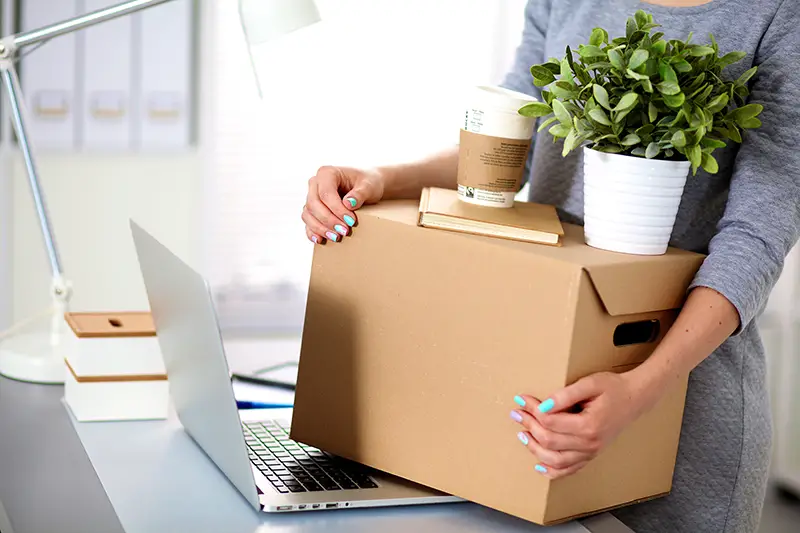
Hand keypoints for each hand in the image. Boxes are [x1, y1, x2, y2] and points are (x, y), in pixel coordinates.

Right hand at [302, 165, 385, 243]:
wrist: (366, 187)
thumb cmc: (368, 183)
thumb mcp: (369, 186)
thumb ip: (360, 193)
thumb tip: (349, 204)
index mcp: (327, 173)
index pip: (326, 193)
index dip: (337, 209)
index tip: (351, 221)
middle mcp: (315, 183)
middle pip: (314, 204)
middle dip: (329, 220)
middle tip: (345, 231)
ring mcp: (312, 196)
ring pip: (308, 214)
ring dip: (320, 228)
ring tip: (337, 237)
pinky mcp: (313, 209)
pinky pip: (308, 221)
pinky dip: (312, 231)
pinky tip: (320, 240)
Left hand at [510, 370, 659, 479]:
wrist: (634, 399)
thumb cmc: (613, 388)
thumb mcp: (589, 383)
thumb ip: (565, 395)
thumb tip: (543, 405)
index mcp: (589, 425)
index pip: (550, 422)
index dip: (532, 410)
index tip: (521, 399)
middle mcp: (590, 443)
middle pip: (549, 441)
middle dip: (529, 426)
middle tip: (517, 413)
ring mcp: (590, 452)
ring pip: (555, 460)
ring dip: (534, 449)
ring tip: (522, 434)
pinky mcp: (590, 456)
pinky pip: (568, 470)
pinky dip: (551, 470)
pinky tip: (538, 464)